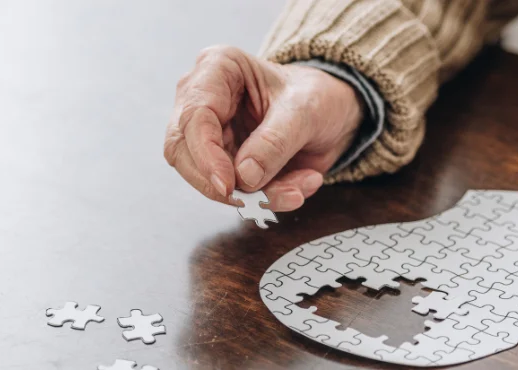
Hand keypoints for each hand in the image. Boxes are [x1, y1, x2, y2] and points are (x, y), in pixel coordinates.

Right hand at [164, 46, 363, 210]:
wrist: (333, 112)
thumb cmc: (316, 95)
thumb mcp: (305, 111)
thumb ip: (275, 142)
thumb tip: (244, 176)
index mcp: (218, 68)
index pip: (194, 116)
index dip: (206, 156)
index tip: (229, 185)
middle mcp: (204, 99)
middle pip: (183, 151)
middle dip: (221, 183)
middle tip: (258, 200)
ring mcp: (210, 133)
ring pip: (207, 178)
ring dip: (254, 194)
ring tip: (298, 188)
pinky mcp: (223, 161)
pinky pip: (234, 191)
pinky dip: (267, 197)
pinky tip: (299, 186)